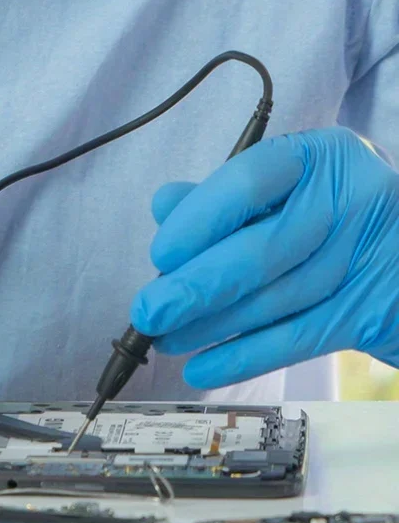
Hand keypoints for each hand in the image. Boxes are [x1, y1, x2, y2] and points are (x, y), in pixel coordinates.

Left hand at [131, 128, 398, 388]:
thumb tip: (163, 206)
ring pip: (276, 299)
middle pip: (262, 249)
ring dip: (212, 326)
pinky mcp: (377, 309)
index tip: (159, 256)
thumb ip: (226, 197)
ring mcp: (371, 255)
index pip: (247, 182)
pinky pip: (300, 338)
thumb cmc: (331, 211)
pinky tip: (203, 367)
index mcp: (322, 155)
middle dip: (195, 286)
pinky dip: (245, 355)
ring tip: (164, 339)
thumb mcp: (287, 188)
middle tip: (147, 312)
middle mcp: (353, 198)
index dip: (197, 221)